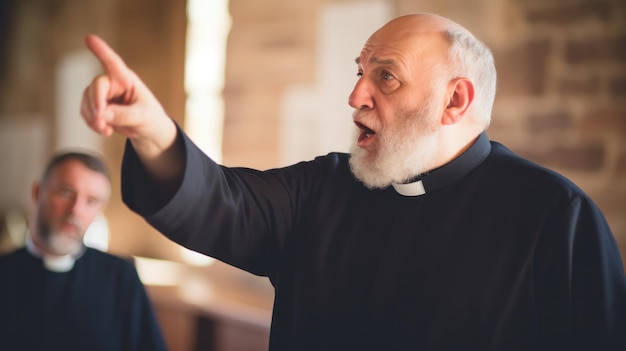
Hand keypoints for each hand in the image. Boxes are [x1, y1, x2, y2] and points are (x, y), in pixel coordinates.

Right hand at [80, 35, 175, 152]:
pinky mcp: (97, 106)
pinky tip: (104, 130)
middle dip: (95, 105)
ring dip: (92, 117)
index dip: (101, 50)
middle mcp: (113, 84)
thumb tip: (103, 113)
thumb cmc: (150, 118)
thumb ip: (124, 115)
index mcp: (127, 80)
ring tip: (105, 129)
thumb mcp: (143, 117)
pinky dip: (91, 123)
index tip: (89, 38)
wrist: (148, 131)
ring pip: (87, 100)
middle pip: (95, 86)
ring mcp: (103, 95)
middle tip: (101, 122)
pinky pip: (86, 112)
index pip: (112, 62)